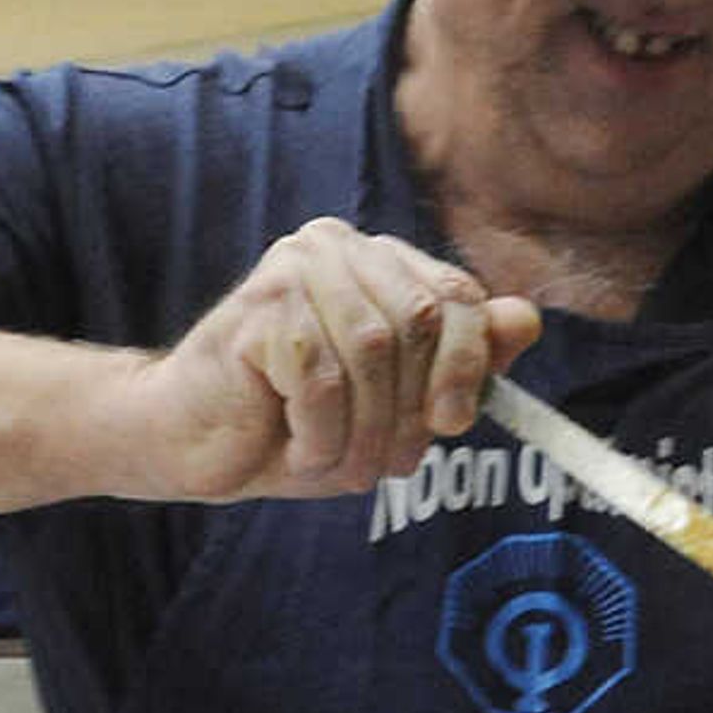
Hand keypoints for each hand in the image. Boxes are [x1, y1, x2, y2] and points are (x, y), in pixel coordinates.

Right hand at [129, 219, 539, 501]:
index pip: (456, 294)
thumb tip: (527, 320)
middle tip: (386, 464)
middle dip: (410, 409)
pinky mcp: (258, 309)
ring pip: (372, 353)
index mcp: (374, 259)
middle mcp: (334, 247)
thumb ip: (458, 362)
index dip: (469, 364)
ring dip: (364, 431)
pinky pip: (321, 380)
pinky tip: (298, 447)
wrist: (185, 443)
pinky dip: (320, 434)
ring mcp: (292, 270)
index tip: (454, 424)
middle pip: (420, 322)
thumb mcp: (390, 404)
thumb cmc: (287, 423)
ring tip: (338, 464)